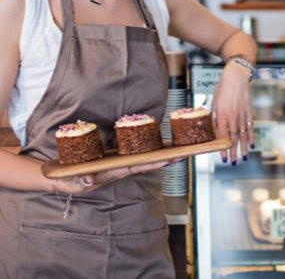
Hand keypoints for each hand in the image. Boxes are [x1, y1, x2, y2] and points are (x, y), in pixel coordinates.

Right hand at [52, 158, 183, 193]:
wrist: (61, 177)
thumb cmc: (67, 179)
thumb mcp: (71, 181)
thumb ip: (79, 181)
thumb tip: (89, 180)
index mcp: (112, 173)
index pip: (136, 168)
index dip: (152, 164)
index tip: (167, 160)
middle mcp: (119, 169)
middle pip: (145, 163)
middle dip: (164, 160)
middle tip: (183, 154)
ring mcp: (118, 164)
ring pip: (142, 158)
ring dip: (159, 154)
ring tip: (177, 149)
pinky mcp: (115, 158)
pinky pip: (134, 154)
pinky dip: (147, 149)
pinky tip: (158, 144)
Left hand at [211, 61, 253, 164]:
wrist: (236, 77)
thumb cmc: (222, 89)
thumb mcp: (214, 102)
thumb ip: (214, 116)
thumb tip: (211, 129)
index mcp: (222, 115)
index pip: (222, 136)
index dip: (222, 148)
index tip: (222, 158)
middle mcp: (233, 117)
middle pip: (233, 138)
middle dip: (233, 152)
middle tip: (232, 163)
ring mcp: (242, 115)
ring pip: (243, 135)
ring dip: (243, 148)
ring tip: (243, 158)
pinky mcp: (249, 112)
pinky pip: (250, 127)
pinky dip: (251, 136)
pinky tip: (251, 145)